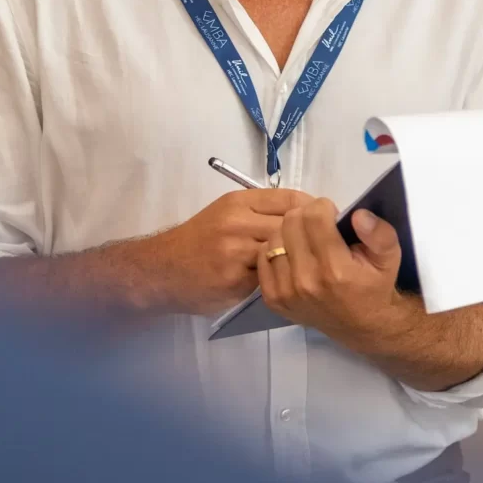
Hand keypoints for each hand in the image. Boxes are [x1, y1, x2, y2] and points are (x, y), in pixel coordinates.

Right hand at [155, 189, 312, 315]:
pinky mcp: (236, 279)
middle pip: (292, 226)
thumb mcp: (224, 215)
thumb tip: (307, 217)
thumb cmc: (197, 242)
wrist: (160, 271)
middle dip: (309, 238)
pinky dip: (277, 280)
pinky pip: (270, 277)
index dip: (313, 212)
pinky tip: (278, 283)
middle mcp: (237, 222)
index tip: (323, 223)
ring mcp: (236, 251)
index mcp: (237, 202)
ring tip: (303, 267)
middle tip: (319, 249)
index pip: (290, 200)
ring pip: (283, 252)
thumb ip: (260, 213)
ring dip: (294, 261)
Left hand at [257, 198, 415, 351]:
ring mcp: (285, 291)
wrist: (361, 326)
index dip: (324, 208)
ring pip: (274, 237)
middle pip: (291, 222)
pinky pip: (263, 257)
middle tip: (319, 226)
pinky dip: (276, 250)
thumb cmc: (374, 286)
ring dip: (290, 232)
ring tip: (307, 241)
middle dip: (306, 216)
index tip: (332, 215)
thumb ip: (379, 234)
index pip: (314, 216)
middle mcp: (306, 281)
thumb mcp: (390, 258)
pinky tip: (293, 255)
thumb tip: (358, 215)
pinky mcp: (271, 298)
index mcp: (335, 269)